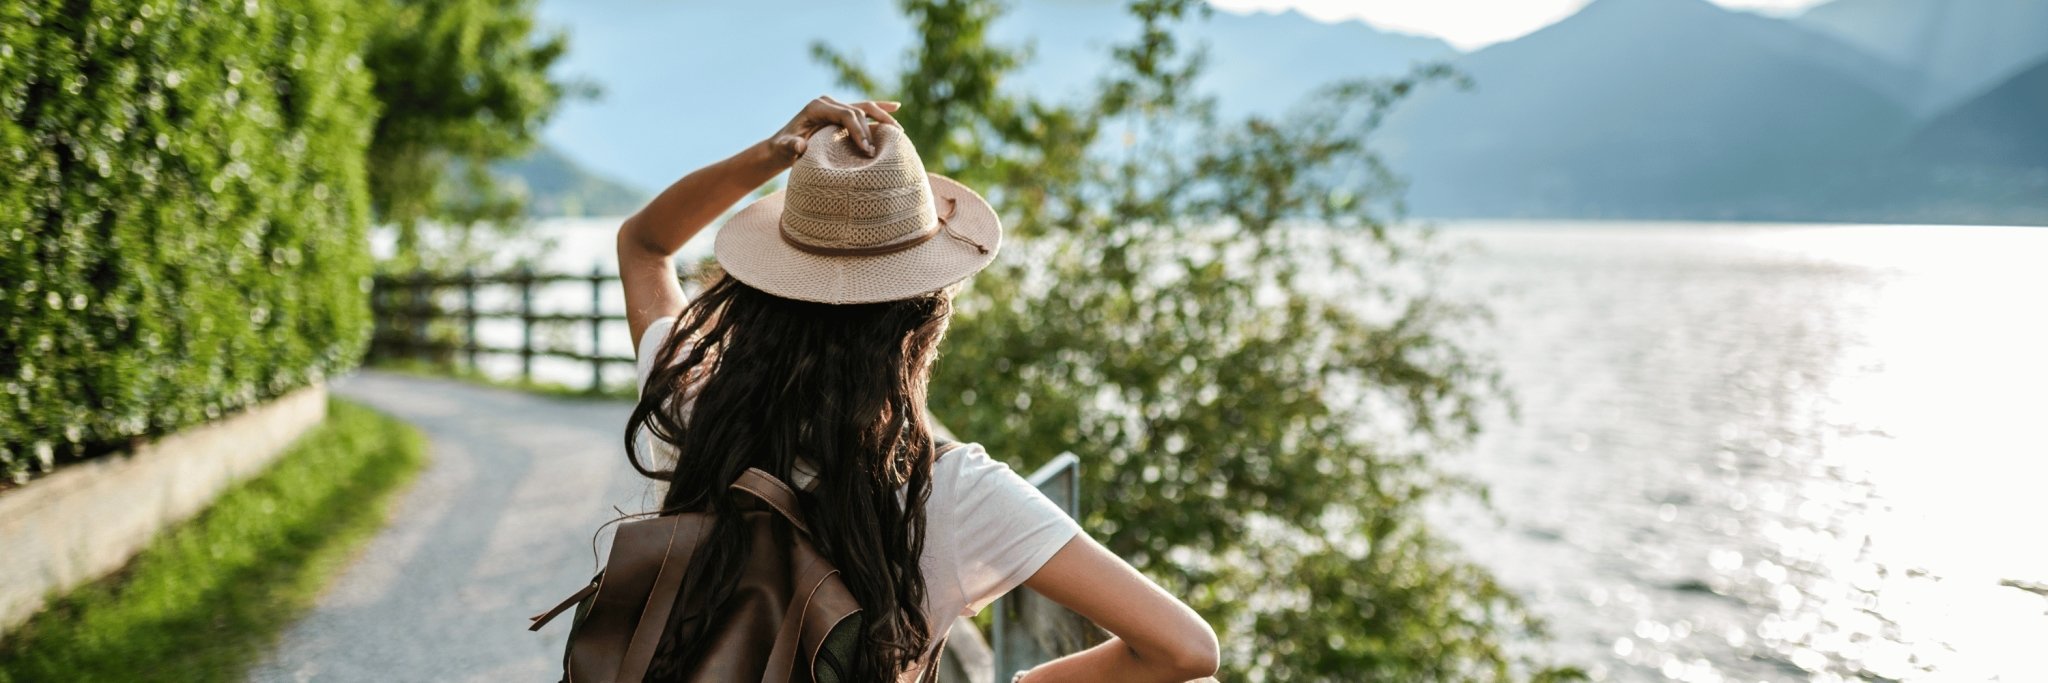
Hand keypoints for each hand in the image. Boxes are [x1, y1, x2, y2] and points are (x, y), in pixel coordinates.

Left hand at [766, 96, 900, 164]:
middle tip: (877, 152)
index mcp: (817, 106)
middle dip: (870, 131)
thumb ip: (790, 147)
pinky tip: (897, 107)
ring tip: (899, 131)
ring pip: (865, 107)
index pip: (845, 114)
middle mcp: (828, 102)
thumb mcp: (784, 149)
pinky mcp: (841, 113)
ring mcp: (836, 106)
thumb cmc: (783, 149)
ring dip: (883, 117)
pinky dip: (880, 108)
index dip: (859, 131)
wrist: (781, 147)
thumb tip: (800, 146)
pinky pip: (864, 109)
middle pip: (857, 111)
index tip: (867, 151)